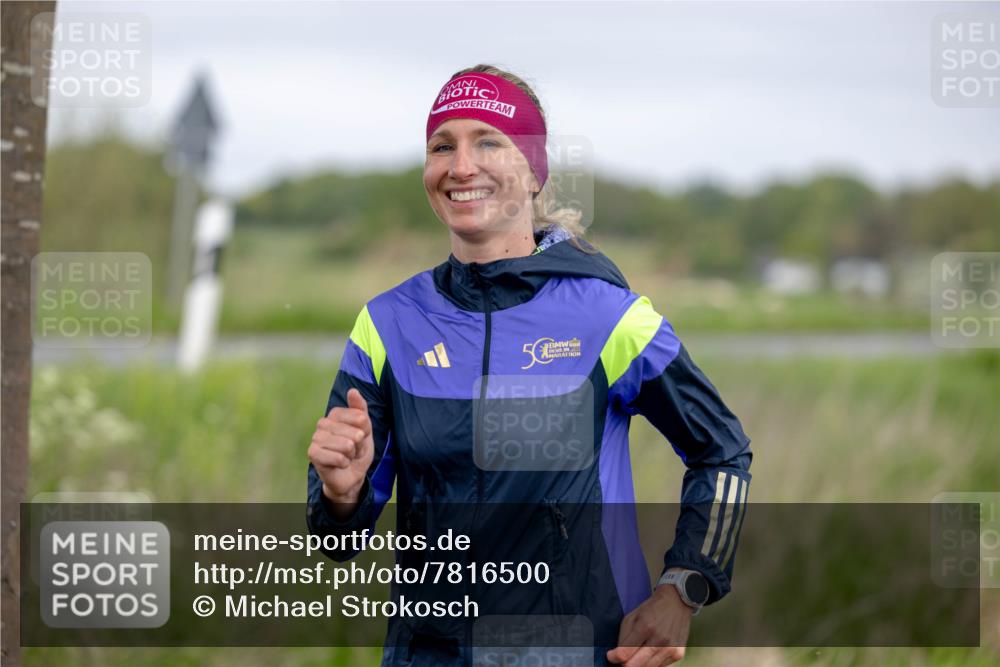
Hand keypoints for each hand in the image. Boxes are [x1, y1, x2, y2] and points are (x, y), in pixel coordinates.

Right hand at [307, 388, 373, 519]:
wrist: (350, 475)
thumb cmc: (357, 451)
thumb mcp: (365, 429)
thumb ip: (361, 410)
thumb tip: (352, 391)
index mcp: (335, 414)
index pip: (360, 418)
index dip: (365, 431)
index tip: (360, 437)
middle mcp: (323, 423)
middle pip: (355, 433)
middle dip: (359, 446)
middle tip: (352, 451)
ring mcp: (316, 437)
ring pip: (347, 445)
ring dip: (351, 455)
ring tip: (346, 457)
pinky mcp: (312, 453)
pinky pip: (338, 457)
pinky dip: (344, 463)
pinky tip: (340, 464)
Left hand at [606, 571, 692, 665]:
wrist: (677, 602)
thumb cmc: (652, 609)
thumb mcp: (632, 616)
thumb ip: (623, 637)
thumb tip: (617, 656)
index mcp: (645, 627)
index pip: (624, 653)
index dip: (614, 657)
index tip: (611, 656)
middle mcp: (659, 640)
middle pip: (635, 666)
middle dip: (625, 663)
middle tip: (624, 657)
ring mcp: (670, 648)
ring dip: (639, 663)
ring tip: (637, 654)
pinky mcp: (678, 654)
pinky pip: (659, 666)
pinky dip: (651, 662)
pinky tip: (651, 653)